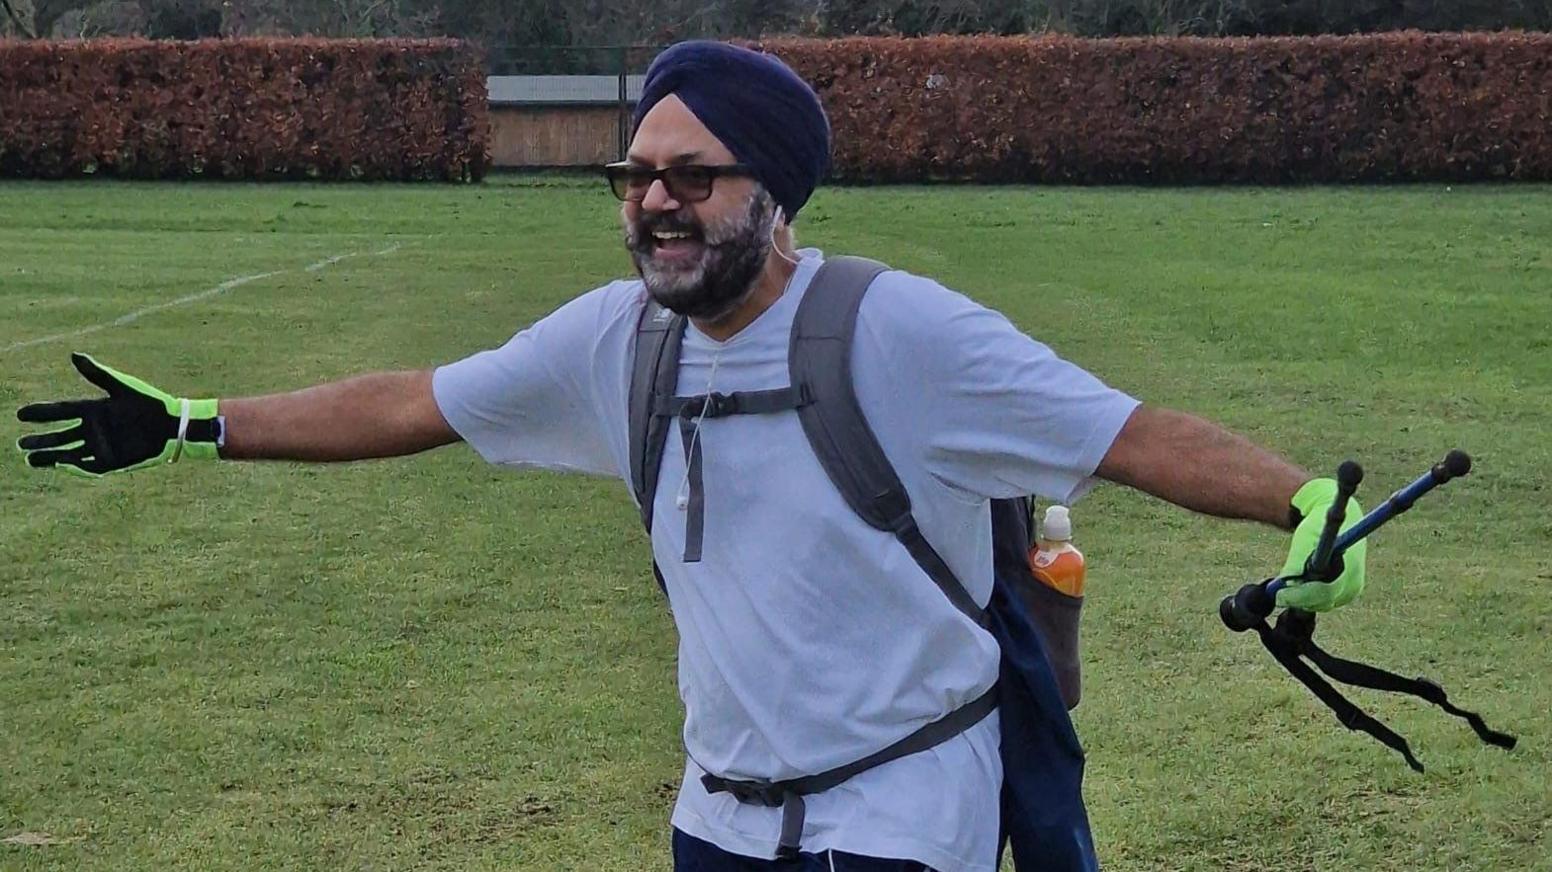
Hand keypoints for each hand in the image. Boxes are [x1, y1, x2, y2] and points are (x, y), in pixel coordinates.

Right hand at [16, 353, 219, 476]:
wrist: (172, 425)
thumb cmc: (150, 403)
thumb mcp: (121, 387)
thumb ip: (97, 374)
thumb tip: (74, 355)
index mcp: (94, 409)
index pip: (61, 411)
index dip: (41, 413)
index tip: (20, 414)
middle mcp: (94, 429)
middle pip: (61, 436)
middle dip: (41, 440)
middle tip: (20, 444)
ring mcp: (102, 446)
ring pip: (68, 453)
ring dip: (50, 456)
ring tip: (29, 459)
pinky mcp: (112, 462)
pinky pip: (88, 466)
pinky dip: (73, 466)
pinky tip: (58, 464)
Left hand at [1274, 477, 1366, 611]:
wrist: (1340, 521)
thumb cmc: (1319, 527)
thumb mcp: (1304, 538)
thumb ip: (1296, 562)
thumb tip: (1284, 584)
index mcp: (1348, 566)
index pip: (1323, 593)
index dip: (1298, 597)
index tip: (1277, 596)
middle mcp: (1354, 582)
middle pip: (1321, 602)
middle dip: (1296, 599)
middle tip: (1276, 593)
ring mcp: (1352, 590)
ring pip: (1321, 604)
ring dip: (1302, 598)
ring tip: (1286, 586)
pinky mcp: (1347, 593)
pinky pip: (1324, 601)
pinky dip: (1310, 596)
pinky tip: (1299, 585)